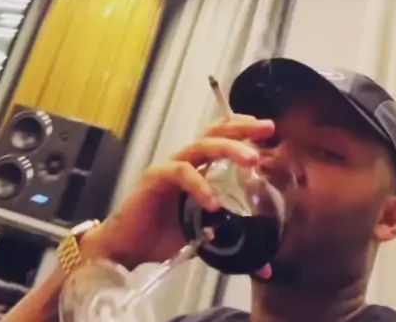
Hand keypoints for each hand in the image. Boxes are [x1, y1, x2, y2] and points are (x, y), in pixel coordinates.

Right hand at [86, 115, 274, 275]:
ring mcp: (170, 167)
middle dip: (242, 129)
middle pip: (215, 133)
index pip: (221, 137)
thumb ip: (232, 241)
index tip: (268, 130)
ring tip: (251, 159)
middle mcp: (185, 161)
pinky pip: (181, 173)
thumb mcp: (206, 237)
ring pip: (201, 146)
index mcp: (198, 168)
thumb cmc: (163, 236)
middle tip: (267, 129)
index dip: (243, 129)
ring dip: (229, 149)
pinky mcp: (155, 178)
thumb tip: (265, 266)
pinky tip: (213, 203)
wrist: (127, 247)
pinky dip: (199, 185)